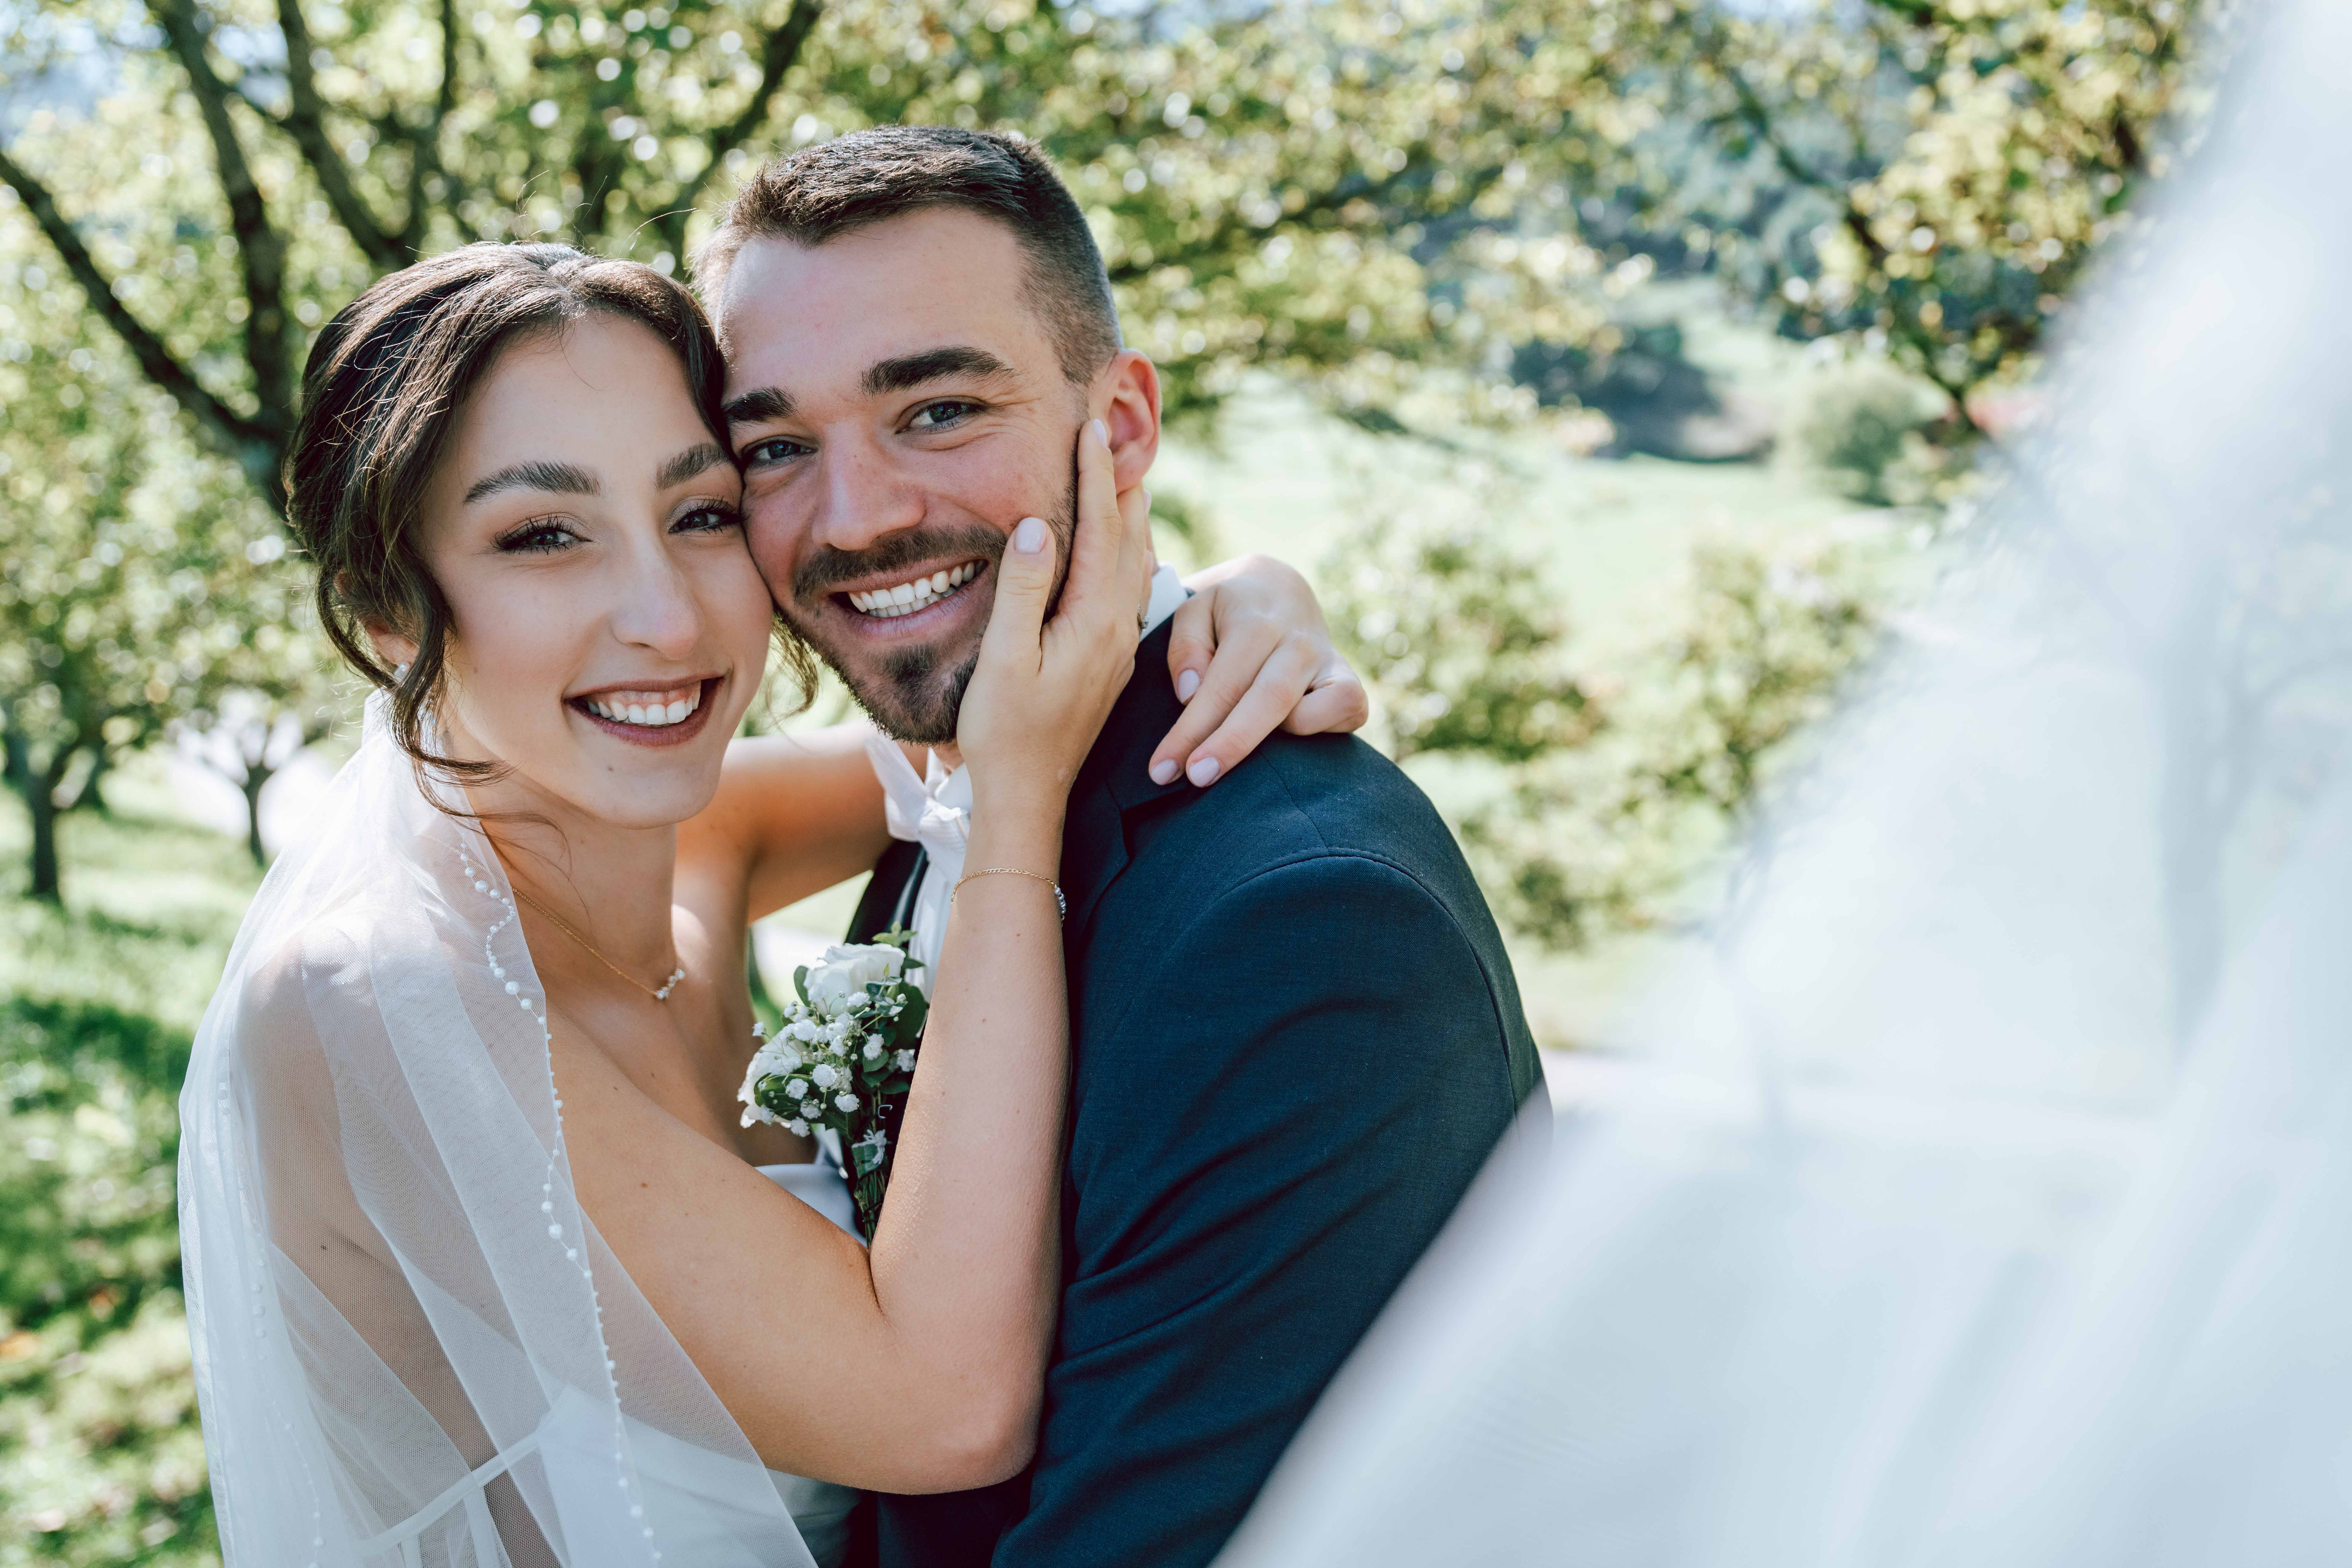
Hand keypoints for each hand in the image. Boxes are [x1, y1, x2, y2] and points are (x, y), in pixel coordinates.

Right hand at [956, 419, 1154, 815]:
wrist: (1027, 798)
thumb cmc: (1004, 733)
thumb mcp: (1004, 659)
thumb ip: (1022, 590)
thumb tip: (1035, 524)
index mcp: (1092, 620)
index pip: (1099, 529)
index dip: (1096, 475)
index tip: (1093, 426)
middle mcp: (1115, 629)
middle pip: (1127, 539)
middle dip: (1123, 484)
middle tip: (1121, 433)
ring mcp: (1116, 647)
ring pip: (1133, 564)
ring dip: (1129, 518)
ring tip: (1128, 477)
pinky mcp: (1107, 662)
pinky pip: (1126, 591)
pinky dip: (1125, 555)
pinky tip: (1124, 550)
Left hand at [1148, 553, 1369, 786]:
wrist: (1281, 590)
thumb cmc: (1229, 611)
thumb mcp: (1195, 610)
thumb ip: (1185, 646)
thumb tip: (1189, 694)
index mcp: (1255, 622)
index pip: (1221, 685)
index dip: (1191, 731)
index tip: (1162, 769)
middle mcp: (1297, 642)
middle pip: (1266, 700)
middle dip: (1230, 744)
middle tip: (1195, 779)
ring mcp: (1329, 662)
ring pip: (1305, 713)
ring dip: (1267, 746)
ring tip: (1229, 773)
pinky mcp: (1349, 683)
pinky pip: (1347, 711)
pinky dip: (1321, 730)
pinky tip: (1286, 741)